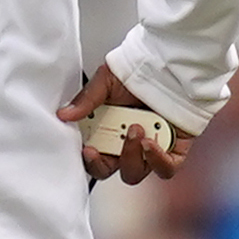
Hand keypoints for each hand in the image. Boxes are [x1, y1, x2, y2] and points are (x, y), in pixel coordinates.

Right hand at [59, 63, 189, 184]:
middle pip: (112, 170)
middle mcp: (127, 143)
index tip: (89, 149)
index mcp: (108, 131)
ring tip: (136, 129)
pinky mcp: (173, 151)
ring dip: (132, 156)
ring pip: (136, 172)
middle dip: (109, 161)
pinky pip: (165, 169)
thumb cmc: (141, 72)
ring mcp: (150, 149)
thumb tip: (65, 114)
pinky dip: (158, 161)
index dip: (91, 161)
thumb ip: (86, 99)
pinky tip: (151, 143)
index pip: (95, 159)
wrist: (171, 66)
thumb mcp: (107, 79)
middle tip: (114, 138)